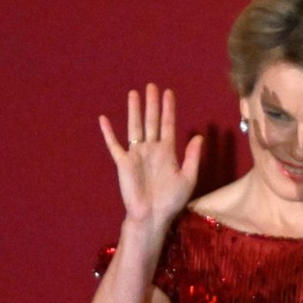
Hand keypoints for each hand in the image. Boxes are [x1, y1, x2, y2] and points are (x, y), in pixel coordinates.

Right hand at [99, 83, 201, 229]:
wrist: (153, 216)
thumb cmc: (172, 200)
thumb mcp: (188, 177)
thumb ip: (192, 156)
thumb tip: (199, 136)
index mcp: (168, 152)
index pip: (169, 125)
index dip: (169, 109)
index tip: (169, 93)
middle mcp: (152, 150)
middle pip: (152, 121)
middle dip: (152, 104)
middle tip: (152, 86)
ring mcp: (137, 155)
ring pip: (135, 127)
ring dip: (134, 111)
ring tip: (134, 94)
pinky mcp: (123, 163)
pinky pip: (114, 145)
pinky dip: (108, 133)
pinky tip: (104, 119)